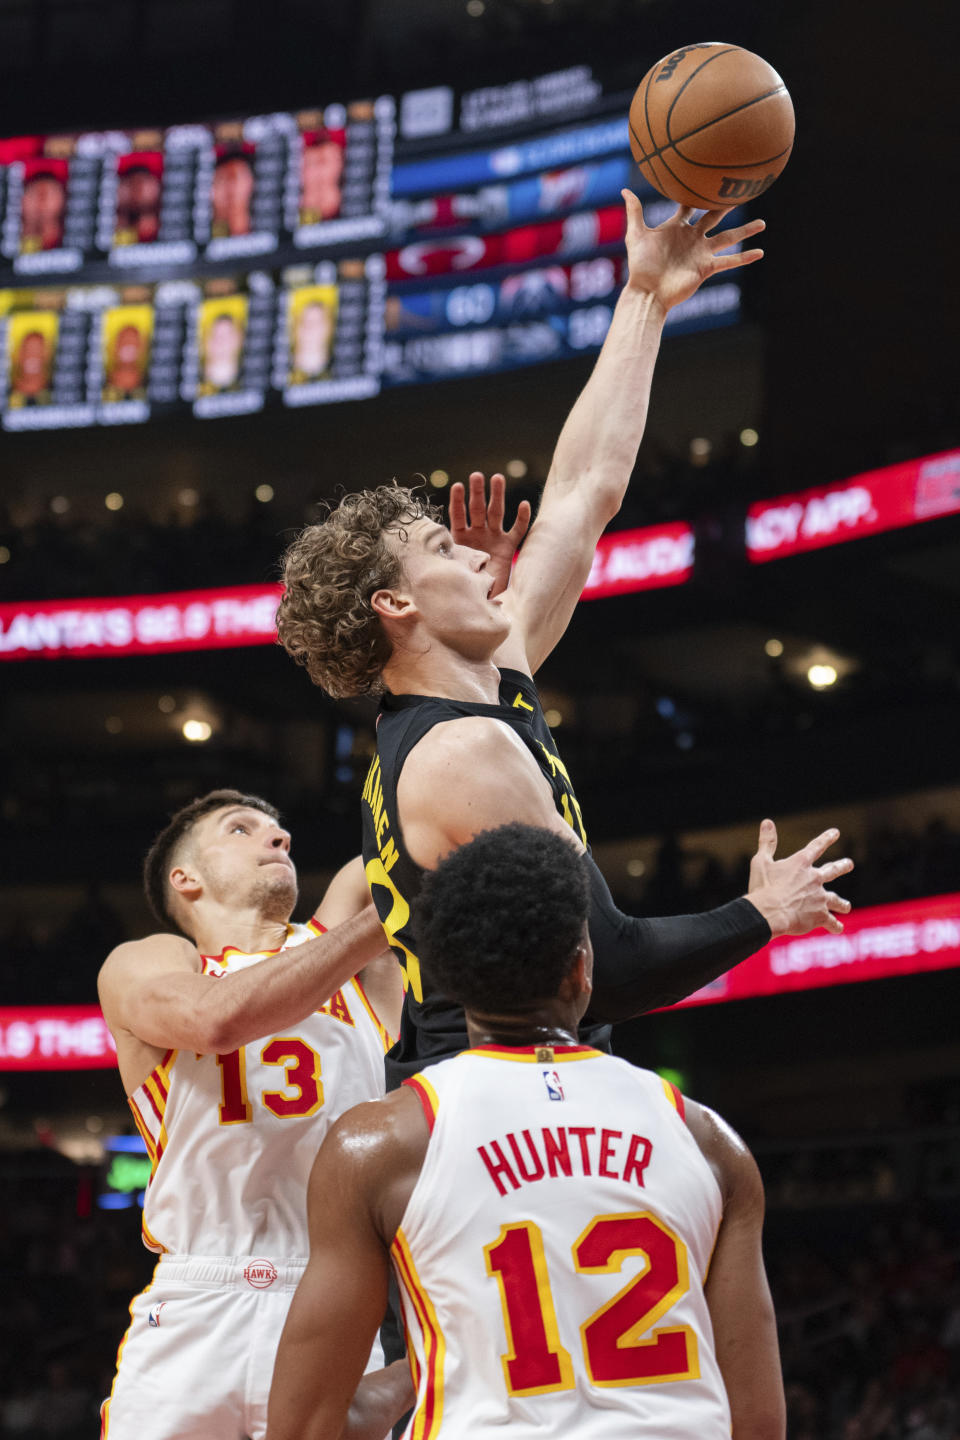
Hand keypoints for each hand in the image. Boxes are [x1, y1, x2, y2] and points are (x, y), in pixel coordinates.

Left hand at [449, 471, 531, 597]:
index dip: (458, 502)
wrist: (481, 600)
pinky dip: (522, 518)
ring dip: (497, 496)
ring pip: (496, 513)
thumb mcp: (451, 571)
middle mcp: (477, 534)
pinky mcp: (509, 547)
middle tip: (476, 476)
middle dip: (477, 492)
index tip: (457, 486)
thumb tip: (428, 554)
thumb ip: (445, 559)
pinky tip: (524, 504)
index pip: (458, 516)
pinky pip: (517, 530)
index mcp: (461, 538)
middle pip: (477, 509)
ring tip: (497, 478)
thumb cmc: (463, 586)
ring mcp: (494, 538)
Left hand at [622, 189, 764, 311]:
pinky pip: (729, 261)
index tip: (708, 176)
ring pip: (728, 237)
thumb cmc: (640, 266)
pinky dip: (744, 257)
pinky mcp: (706, 267)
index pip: (690, 205)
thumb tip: (625, 190)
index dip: (696, 192)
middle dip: (726, 205)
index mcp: (676, 228)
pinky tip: (760, 252)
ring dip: (745, 231)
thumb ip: (634, 212)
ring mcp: (701, 252)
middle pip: (714, 217)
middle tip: (740, 191)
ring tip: (763, 223)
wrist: (647, 291)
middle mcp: (692, 238)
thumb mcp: (635, 236)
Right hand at [746, 819, 853, 938]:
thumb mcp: (761, 862)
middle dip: (842, 866)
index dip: (826, 839)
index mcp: (801, 863)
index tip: (836, 833)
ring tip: (846, 906)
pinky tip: (838, 928)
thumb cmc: (763, 887)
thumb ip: (767, 842)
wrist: (770, 913)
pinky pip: (832, 922)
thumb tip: (767, 821)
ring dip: (842, 903)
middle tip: (849, 863)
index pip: (816, 847)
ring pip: (836, 900)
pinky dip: (835, 926)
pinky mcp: (820, 916)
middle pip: (833, 870)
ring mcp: (820, 898)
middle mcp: (815, 878)